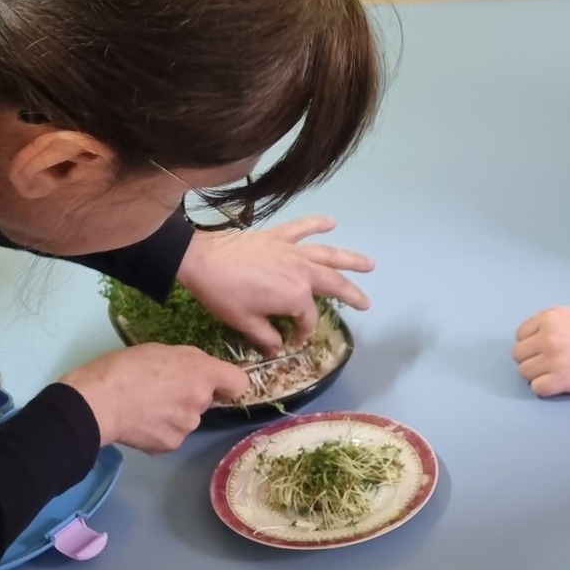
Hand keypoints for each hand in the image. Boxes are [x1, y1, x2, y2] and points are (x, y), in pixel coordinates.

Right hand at [60, 344, 249, 452]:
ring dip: (173, 413)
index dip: (228, 382)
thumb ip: (187, 361)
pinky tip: (140, 422)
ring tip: (145, 406)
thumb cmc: (125, 367)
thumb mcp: (159, 349)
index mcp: (202, 374)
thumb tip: (197, 372)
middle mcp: (201, 402)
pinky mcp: (170, 445)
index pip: (239, 382)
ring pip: (187, 418)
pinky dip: (159, 430)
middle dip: (189, 395)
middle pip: (206, 400)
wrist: (97, 403)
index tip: (215, 382)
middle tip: (160, 389)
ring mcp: (187, 427)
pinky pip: (171, 435)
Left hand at [177, 215, 374, 352]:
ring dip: (351, 259)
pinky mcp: (278, 235)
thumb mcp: (244, 323)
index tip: (290, 341)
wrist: (200, 259)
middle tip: (366, 303)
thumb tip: (277, 348)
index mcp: (295, 296)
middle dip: (352, 295)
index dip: (301, 333)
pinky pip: (302, 227)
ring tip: (369, 264)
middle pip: (334, 285)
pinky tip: (332, 222)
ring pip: (329, 254)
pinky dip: (317, 223)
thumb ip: (265, 337)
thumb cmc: (222, 294)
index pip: (307, 319)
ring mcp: (292, 251)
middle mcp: (302, 272)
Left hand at [512, 307, 569, 396]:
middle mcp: (547, 337)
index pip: (520, 334)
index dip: (532, 342)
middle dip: (532, 358)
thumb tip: (528, 342)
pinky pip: (536, 387)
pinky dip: (545, 387)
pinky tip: (558, 382)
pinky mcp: (560, 380)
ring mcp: (552, 359)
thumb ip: (546, 325)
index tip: (545, 346)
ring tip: (556, 371)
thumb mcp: (569, 316)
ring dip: (537, 373)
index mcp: (548, 318)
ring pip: (525, 372)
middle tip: (550, 361)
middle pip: (519, 354)